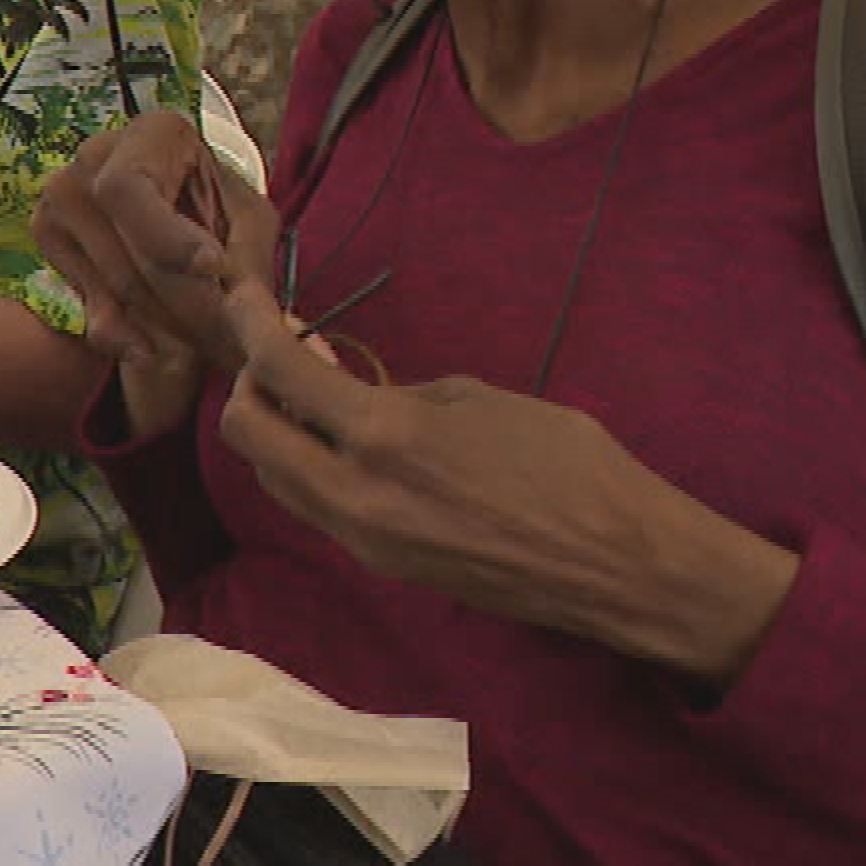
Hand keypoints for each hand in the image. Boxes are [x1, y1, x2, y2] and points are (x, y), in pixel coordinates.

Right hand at [34, 109, 280, 433]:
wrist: (172, 204)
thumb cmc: (215, 205)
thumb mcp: (248, 221)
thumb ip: (248, 261)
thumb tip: (243, 311)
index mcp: (150, 134)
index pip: (132, 189)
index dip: (167, 236)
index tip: (212, 269)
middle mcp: (94, 158)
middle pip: (132, 254)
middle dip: (189, 307)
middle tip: (231, 343)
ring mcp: (61, 199)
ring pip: (119, 290)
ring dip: (169, 329)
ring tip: (209, 346)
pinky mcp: (49, 238)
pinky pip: (94, 310)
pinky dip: (130, 339)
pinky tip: (158, 349)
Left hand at [220, 326, 800, 687]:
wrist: (619, 565)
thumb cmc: (570, 464)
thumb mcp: (482, 400)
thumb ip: (402, 392)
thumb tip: (346, 384)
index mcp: (386, 437)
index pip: (281, 371)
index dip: (252, 324)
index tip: (247, 297)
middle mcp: (356, 495)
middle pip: (246, 434)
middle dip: (248, 382)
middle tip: (280, 353)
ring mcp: (365, 540)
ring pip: (275, 478)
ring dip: (275, 430)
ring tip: (313, 395)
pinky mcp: (384, 567)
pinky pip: (317, 508)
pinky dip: (309, 467)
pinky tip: (346, 443)